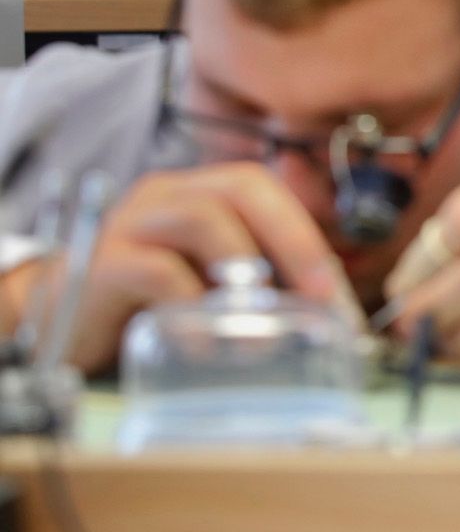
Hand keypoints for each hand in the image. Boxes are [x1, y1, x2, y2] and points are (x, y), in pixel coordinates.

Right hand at [1, 164, 346, 374]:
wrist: (54, 321)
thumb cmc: (143, 300)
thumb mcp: (205, 281)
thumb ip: (254, 279)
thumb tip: (325, 307)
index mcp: (198, 192)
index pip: (262, 187)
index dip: (304, 232)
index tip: (332, 292)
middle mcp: (166, 195)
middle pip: (241, 187)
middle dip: (292, 240)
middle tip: (317, 298)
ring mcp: (130, 224)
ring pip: (201, 217)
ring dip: (244, 269)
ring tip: (262, 322)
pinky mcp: (101, 265)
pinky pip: (156, 271)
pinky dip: (192, 306)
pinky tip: (206, 344)